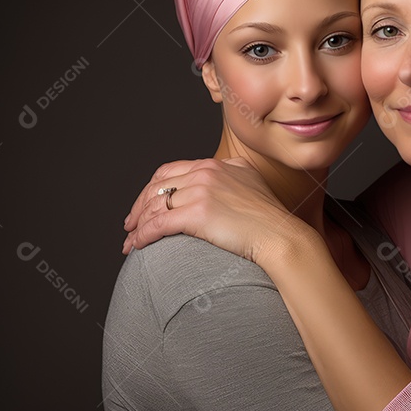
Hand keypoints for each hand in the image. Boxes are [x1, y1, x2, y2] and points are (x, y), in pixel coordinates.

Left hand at [121, 158, 305, 263]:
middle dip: (139, 206)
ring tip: (129, 240)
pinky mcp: (197, 213)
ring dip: (138, 224)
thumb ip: (231, 176)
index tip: (146, 204)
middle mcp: (206, 172)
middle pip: (158, 186)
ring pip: (155, 206)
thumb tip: (216, 184)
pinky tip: (137, 245)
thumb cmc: (270, 219)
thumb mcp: (251, 183)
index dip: (153, 188)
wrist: (280, 235)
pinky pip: (159, 224)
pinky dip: (143, 235)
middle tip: (130, 223)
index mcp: (216, 164)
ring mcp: (201, 191)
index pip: (171, 170)